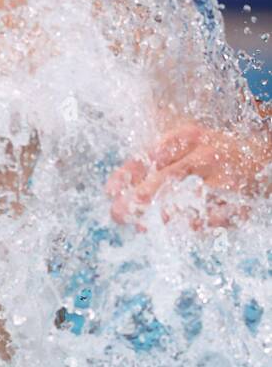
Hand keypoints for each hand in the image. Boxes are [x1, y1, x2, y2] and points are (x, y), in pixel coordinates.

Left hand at [107, 120, 271, 229]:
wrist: (266, 155)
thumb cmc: (215, 151)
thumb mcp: (187, 143)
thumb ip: (155, 159)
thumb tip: (118, 186)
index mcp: (188, 137)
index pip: (150, 155)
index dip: (127, 175)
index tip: (109, 193)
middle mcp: (206, 154)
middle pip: (166, 177)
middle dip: (139, 198)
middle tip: (119, 214)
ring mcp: (225, 176)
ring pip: (191, 197)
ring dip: (165, 213)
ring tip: (145, 225)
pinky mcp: (241, 198)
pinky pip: (215, 216)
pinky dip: (195, 225)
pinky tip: (180, 229)